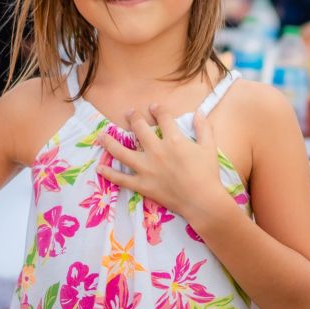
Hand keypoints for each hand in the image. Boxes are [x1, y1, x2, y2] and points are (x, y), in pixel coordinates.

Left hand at [96, 105, 228, 224]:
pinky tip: (100, 168)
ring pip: (122, 152)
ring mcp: (146, 168)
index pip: (163, 118)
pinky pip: (122, 179)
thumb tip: (199, 112)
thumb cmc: (207, 174)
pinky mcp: (142, 184)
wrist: (202, 201)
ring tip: (101, 135)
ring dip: (110, 142)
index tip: (154, 107)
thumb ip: (203, 128)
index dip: (158, 110)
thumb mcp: (209, 147)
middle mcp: (156, 151)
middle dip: (133, 118)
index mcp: (173, 140)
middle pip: (139, 129)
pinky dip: (110, 174)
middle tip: (129, 113)